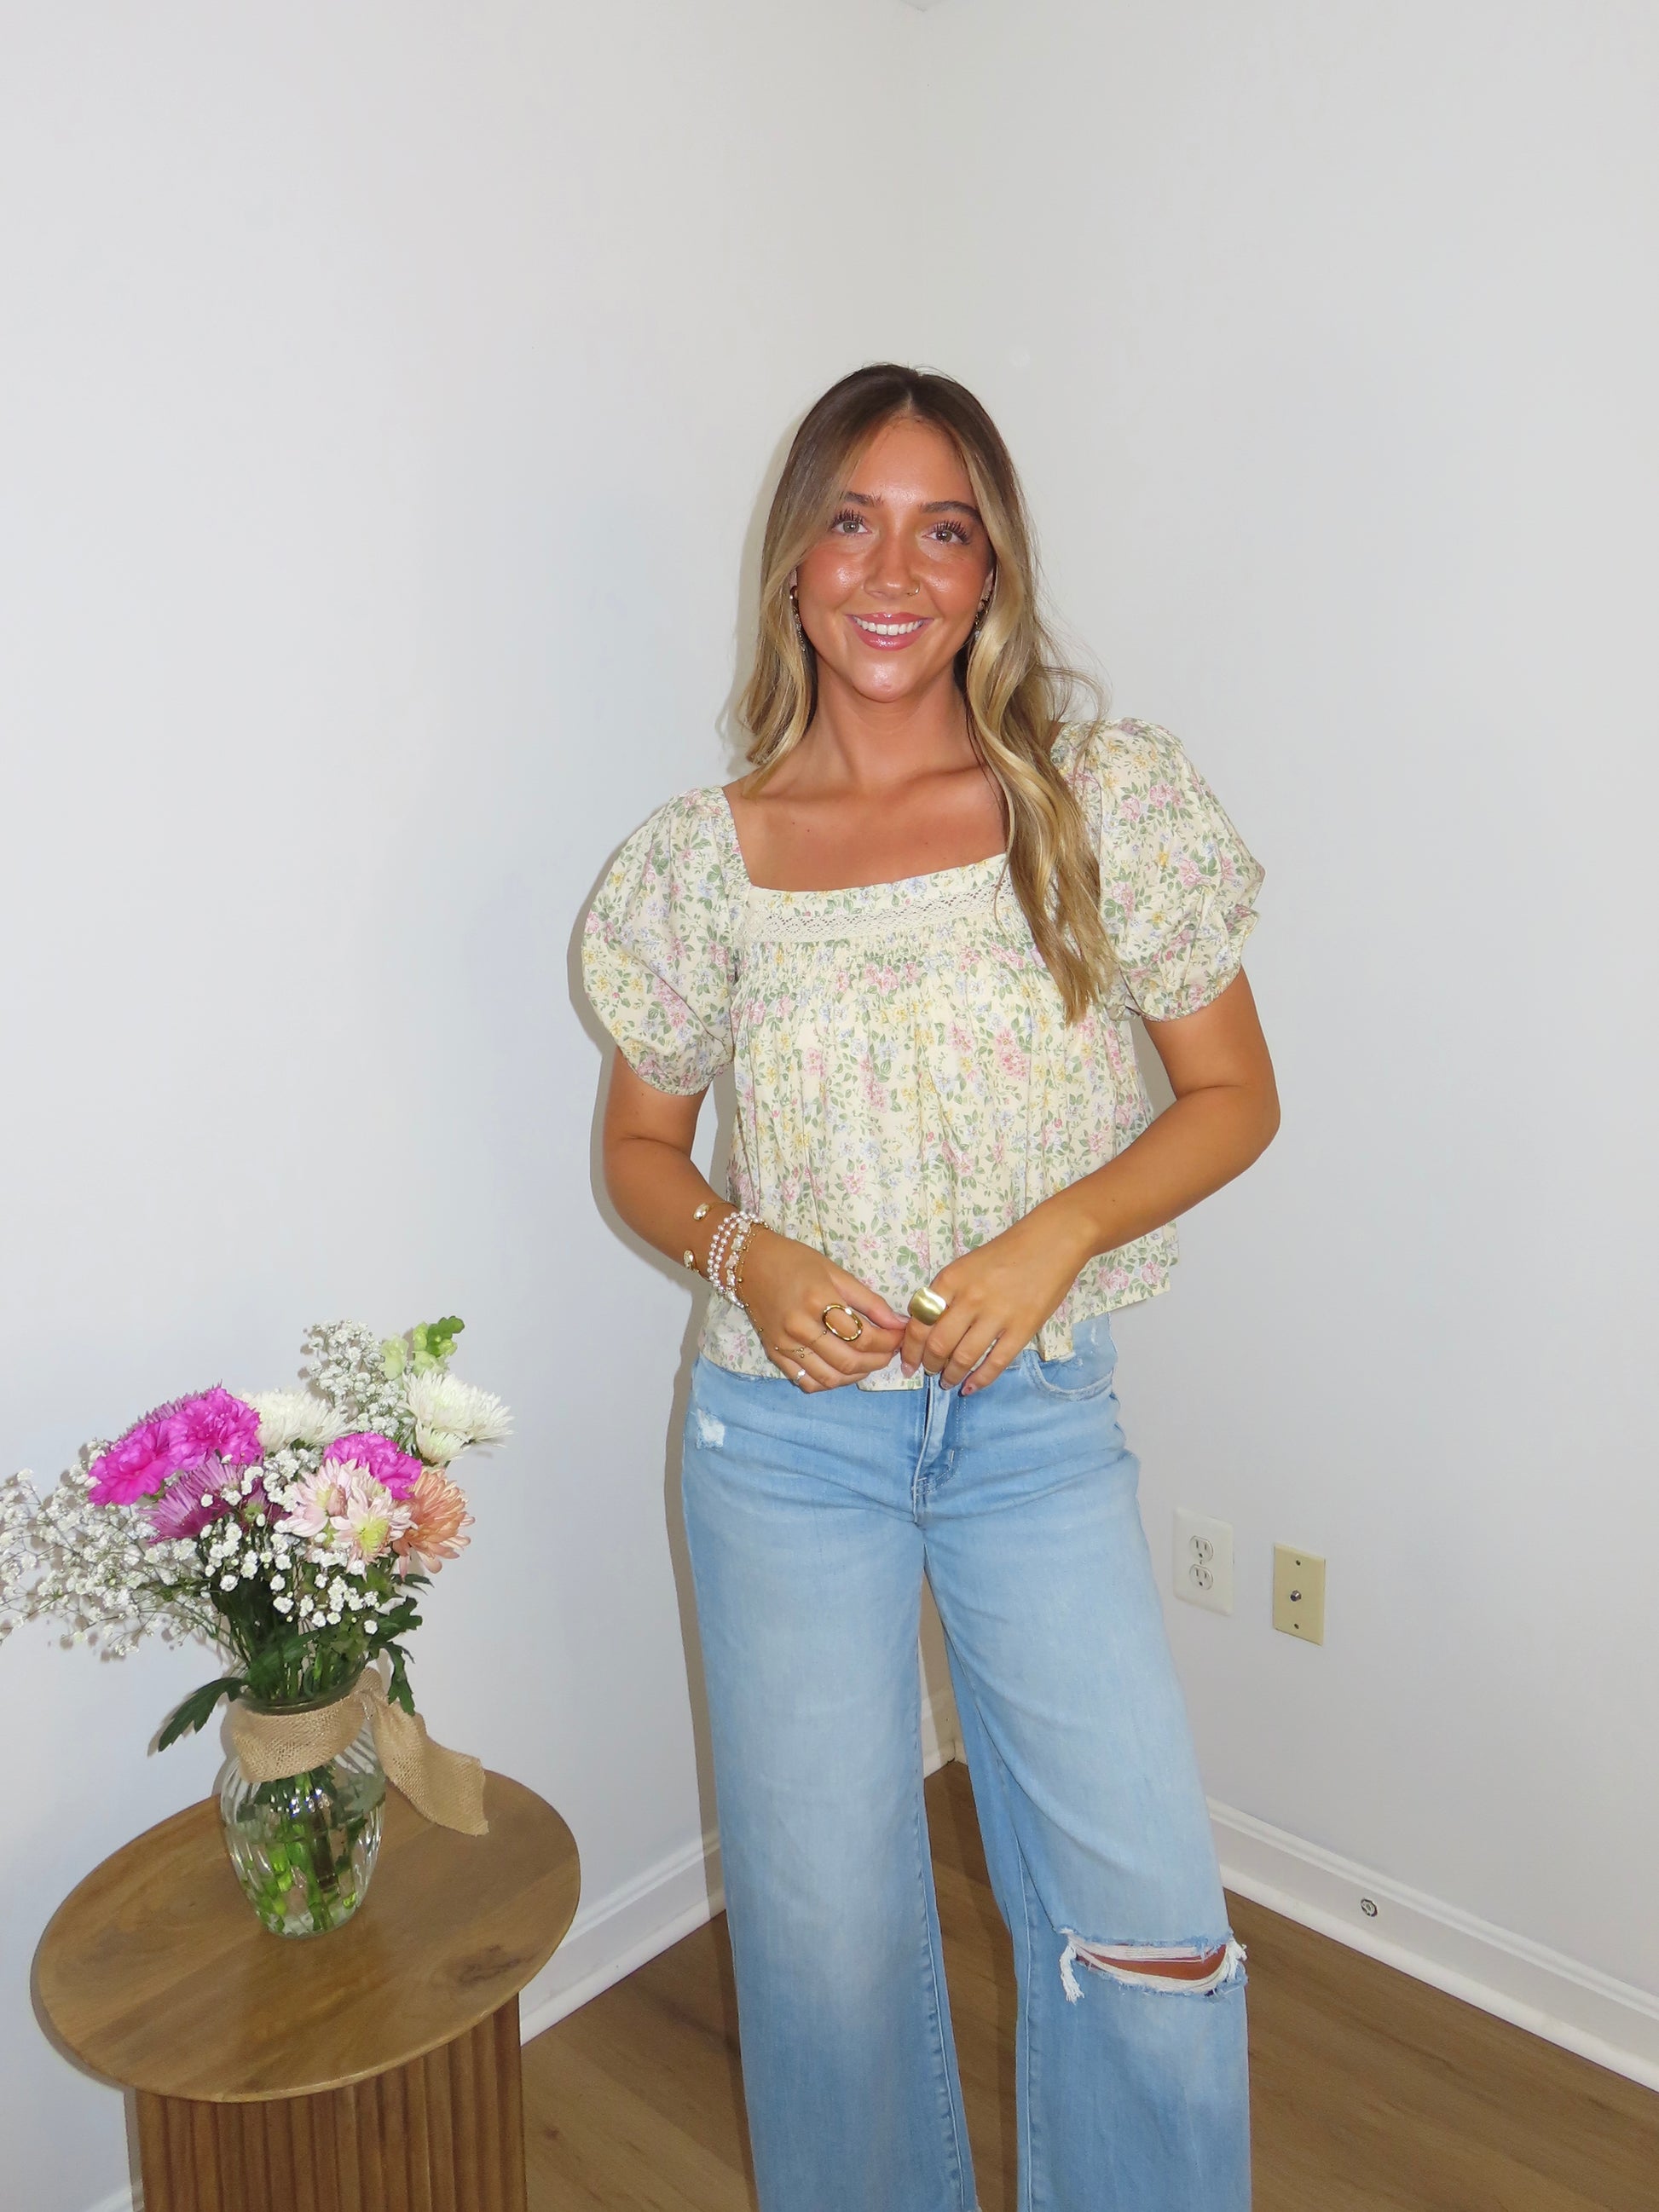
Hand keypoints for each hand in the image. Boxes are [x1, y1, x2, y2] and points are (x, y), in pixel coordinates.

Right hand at [740, 1229, 906, 1390]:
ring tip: (870, 1361)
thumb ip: (869, 1301)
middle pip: (849, 1361)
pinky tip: (842, 1369)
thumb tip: (898, 1323)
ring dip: (858, 1375)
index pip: (863, 1336)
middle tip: (890, 1351)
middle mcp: (800, 1327)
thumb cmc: (796, 1262)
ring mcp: (785, 1345)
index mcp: (819, 1301)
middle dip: (878, 1361)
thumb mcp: (836, 1272)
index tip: (900, 1335)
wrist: (749, 1264)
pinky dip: (830, 1382)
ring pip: (830, 1378)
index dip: (889, 1341)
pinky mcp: (775, 1355)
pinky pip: (807, 1382)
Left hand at [900, 1210, 1092, 1394]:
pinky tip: (971, 1387)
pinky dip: (980, 1380)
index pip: (919, 1322)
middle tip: (930, 1372)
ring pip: (963, 1357)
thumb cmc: (1006, 1251)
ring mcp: (997, 1315)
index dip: (910, 1348)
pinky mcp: (1022, 1329)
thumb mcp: (965, 1265)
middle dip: (929, 1365)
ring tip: (949, 1382)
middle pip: (938, 1344)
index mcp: (951, 1280)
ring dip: (951, 1375)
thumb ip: (946, 1293)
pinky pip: (995, 1363)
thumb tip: (927, 1326)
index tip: (907, 1362)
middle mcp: (969, 1299)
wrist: (1051, 1242)